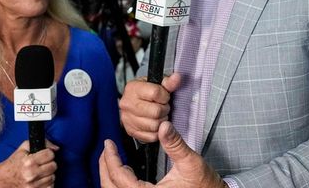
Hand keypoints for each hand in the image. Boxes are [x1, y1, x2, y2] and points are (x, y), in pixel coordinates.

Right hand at [0, 139, 58, 186]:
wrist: (3, 179)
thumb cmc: (14, 163)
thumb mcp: (24, 148)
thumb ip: (42, 143)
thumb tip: (56, 148)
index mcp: (29, 162)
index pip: (50, 154)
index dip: (48, 153)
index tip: (44, 155)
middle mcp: (31, 174)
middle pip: (54, 166)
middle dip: (49, 163)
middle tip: (41, 164)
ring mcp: (33, 185)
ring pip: (53, 177)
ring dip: (48, 174)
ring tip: (39, 172)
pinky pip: (50, 187)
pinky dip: (47, 183)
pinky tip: (40, 180)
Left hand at [99, 122, 222, 187]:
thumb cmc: (204, 185)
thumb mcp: (191, 162)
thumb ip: (175, 144)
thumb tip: (164, 126)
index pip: (120, 179)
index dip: (111, 160)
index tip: (109, 144)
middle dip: (104, 169)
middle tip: (106, 150)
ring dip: (109, 177)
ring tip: (110, 159)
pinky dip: (118, 184)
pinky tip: (122, 171)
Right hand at [119, 73, 180, 142]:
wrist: (137, 101)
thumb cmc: (148, 92)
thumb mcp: (158, 83)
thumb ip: (169, 82)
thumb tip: (176, 78)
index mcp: (133, 88)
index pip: (155, 93)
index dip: (164, 96)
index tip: (164, 96)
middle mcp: (127, 103)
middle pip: (156, 112)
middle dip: (164, 109)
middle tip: (163, 106)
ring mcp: (127, 119)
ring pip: (154, 125)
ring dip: (161, 121)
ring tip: (159, 114)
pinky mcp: (131, 131)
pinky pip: (151, 136)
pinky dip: (157, 132)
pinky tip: (155, 122)